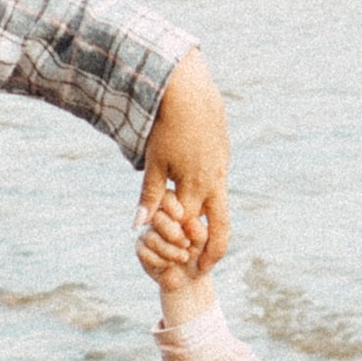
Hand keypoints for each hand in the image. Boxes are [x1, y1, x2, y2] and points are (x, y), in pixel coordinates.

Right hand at [137, 182, 217, 321]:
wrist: (189, 278)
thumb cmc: (200, 255)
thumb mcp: (205, 244)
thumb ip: (199, 232)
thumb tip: (189, 222)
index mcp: (174, 209)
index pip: (167, 197)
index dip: (171, 205)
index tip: (181, 216)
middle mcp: (158, 218)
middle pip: (156, 216)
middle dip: (171, 232)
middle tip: (186, 244)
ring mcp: (147, 232)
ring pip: (151, 236)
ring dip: (169, 250)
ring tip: (183, 257)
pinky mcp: (140, 248)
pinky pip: (144, 252)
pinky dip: (159, 260)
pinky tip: (169, 264)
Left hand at [141, 50, 229, 267]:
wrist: (191, 92)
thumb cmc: (167, 126)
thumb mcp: (154, 163)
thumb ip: (150, 196)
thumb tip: (138, 226)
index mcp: (195, 186)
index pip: (191, 229)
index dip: (184, 247)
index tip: (181, 265)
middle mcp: (214, 182)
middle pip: (220, 227)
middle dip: (213, 251)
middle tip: (204, 268)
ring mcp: (222, 169)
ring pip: (222, 207)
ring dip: (212, 226)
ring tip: (202, 240)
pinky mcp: (223, 157)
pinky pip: (220, 187)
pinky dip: (212, 201)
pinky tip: (200, 203)